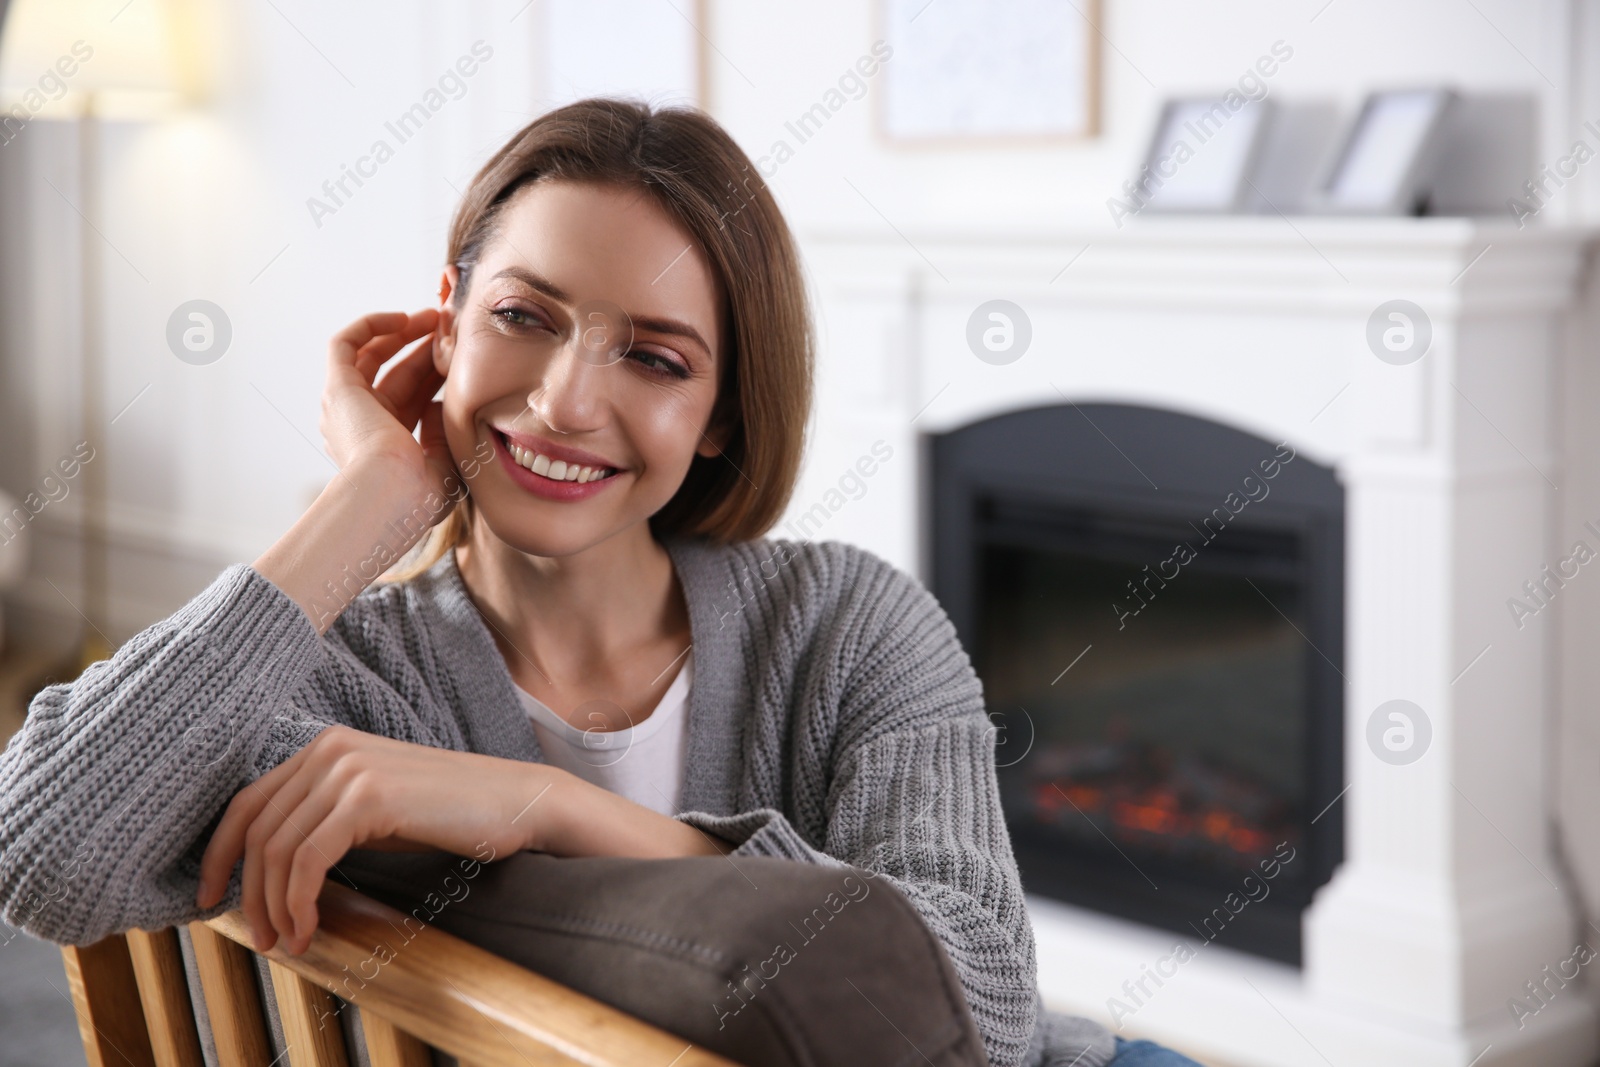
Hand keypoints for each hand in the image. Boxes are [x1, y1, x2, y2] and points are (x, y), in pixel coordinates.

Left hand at [195, 726, 562, 954]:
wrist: (516, 803)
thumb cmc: (449, 814)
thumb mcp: (374, 811)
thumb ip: (324, 820)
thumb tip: (270, 868)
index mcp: (327, 746)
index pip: (248, 801)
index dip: (219, 854)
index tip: (211, 897)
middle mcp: (330, 748)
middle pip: (256, 828)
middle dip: (247, 892)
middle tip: (262, 937)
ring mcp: (348, 768)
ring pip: (277, 849)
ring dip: (273, 906)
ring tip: (288, 940)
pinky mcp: (368, 796)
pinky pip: (307, 860)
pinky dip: (298, 902)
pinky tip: (309, 927)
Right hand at [319, 309, 456, 515]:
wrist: (390, 497)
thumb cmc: (419, 495)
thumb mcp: (445, 464)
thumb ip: (444, 435)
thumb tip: (439, 405)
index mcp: (385, 446)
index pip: (412, 398)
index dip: (437, 374)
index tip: (462, 356)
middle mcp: (360, 424)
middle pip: (396, 374)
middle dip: (425, 350)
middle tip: (453, 330)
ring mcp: (346, 406)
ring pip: (371, 356)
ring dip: (403, 333)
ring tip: (436, 317)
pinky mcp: (338, 388)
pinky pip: (345, 344)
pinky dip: (371, 326)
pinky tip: (403, 319)